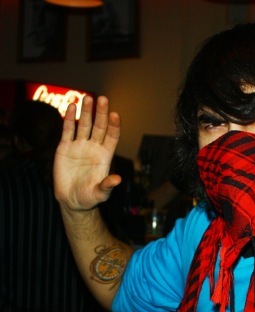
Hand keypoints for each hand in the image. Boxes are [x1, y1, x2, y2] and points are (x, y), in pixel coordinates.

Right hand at [53, 95, 121, 211]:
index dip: (114, 126)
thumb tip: (118, 179)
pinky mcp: (65, 148)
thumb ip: (108, 185)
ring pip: (84, 125)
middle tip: (103, 99)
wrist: (72, 200)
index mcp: (105, 156)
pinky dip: (68, 119)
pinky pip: (67, 130)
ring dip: (86, 112)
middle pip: (99, 127)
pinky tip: (71, 106)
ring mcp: (80, 146)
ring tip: (87, 98)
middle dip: (101, 113)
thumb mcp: (101, 193)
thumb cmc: (90, 197)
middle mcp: (94, 147)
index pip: (112, 137)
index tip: (115, 114)